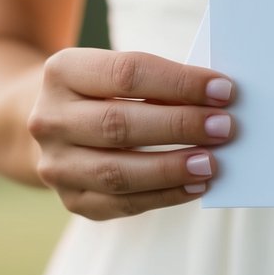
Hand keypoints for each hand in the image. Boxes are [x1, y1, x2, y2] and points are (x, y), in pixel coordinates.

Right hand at [27, 48, 235, 219]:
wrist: (59, 125)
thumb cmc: (109, 93)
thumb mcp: (119, 74)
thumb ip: (161, 83)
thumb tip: (218, 102)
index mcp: (62, 71)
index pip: (127, 73)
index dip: (179, 82)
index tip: (224, 89)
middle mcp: (50, 118)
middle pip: (119, 124)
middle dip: (179, 126)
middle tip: (224, 127)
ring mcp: (56, 164)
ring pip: (118, 171)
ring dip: (171, 168)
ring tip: (212, 163)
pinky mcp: (72, 199)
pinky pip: (122, 203)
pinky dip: (164, 195)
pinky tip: (195, 185)